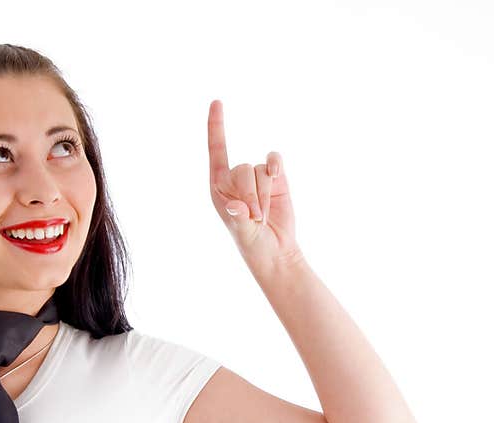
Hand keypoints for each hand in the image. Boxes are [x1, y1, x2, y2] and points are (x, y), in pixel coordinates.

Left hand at [207, 99, 302, 277]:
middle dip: (251, 195)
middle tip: (255, 218)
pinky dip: (276, 166)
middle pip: (242, 168)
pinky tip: (277, 176)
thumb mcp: (241, 233)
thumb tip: (234, 206)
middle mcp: (236, 177)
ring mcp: (257, 176)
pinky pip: (274, 161)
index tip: (217, 102)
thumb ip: (238, 218)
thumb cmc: (251, 242)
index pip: (216, 149)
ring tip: (263, 215)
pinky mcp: (277, 178)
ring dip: (264, 195)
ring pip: (261, 169)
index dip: (216, 125)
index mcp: (218, 185)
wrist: (276, 249)